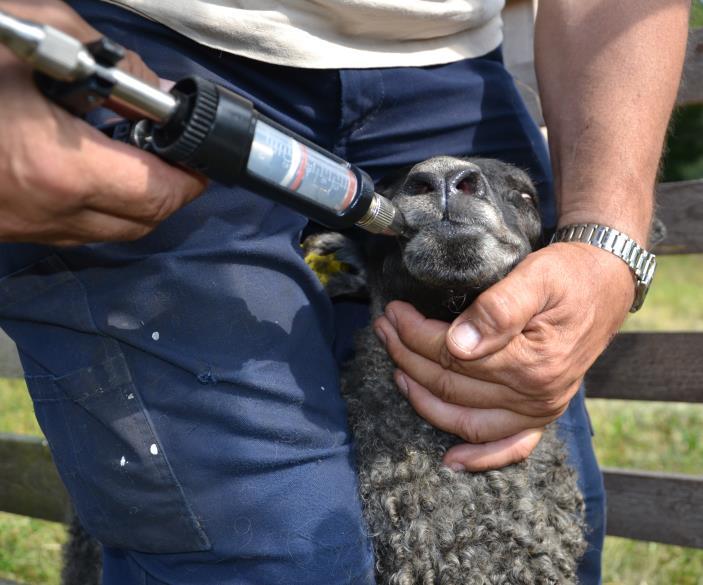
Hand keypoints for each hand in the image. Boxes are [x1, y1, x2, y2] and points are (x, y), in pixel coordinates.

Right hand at [0, 1, 206, 244]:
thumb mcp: (31, 34)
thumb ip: (111, 63)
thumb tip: (158, 89)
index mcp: (61, 169)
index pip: (160, 193)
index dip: (193, 176)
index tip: (204, 155)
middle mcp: (49, 214)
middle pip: (145, 222)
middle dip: (172, 192)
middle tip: (176, 154)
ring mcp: (25, 230)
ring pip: (113, 234)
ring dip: (139, 202)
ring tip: (138, 156)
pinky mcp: (7, 230)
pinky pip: (76, 232)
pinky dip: (101, 207)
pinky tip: (91, 168)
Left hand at [373, 242, 633, 470]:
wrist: (605, 285)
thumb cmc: (570, 276)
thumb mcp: (537, 277)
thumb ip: (498, 310)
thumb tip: (457, 344)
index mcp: (531, 362)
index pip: (450, 354)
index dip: (414, 333)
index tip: (393, 312)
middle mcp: (535, 396)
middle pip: (450, 384)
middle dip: (407, 356)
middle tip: (384, 329)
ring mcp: (539, 410)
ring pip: (463, 417)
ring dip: (422, 397)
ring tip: (395, 369)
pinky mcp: (541, 414)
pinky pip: (507, 448)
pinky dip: (478, 458)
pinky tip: (450, 461)